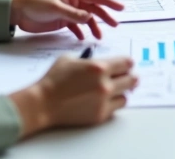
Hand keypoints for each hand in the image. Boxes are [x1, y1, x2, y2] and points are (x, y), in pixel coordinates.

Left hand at [10, 0, 123, 39]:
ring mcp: (69, 12)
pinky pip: (76, 26)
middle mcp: (73, 2)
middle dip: (105, 16)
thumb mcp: (56, 8)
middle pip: (93, 9)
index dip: (109, 2)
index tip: (120, 8)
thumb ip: (73, 14)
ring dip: (94, 26)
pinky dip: (81, 31)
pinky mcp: (62, 21)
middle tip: (115, 24)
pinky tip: (83, 38)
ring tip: (99, 36)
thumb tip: (90, 18)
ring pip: (86, 19)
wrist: (18, 13)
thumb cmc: (35, 4)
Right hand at [10, 55, 137, 137]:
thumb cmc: (54, 79)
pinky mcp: (100, 115)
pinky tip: (105, 100)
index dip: (127, 63)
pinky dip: (113, 103)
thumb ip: (88, 58)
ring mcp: (104, 101)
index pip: (127, 63)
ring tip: (114, 90)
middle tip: (125, 77)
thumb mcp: (69, 59)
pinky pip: (116, 107)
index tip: (126, 65)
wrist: (43, 103)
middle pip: (132, 79)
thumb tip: (98, 59)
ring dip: (121, 91)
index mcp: (99, 67)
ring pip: (126, 95)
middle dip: (129, 77)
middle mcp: (105, 84)